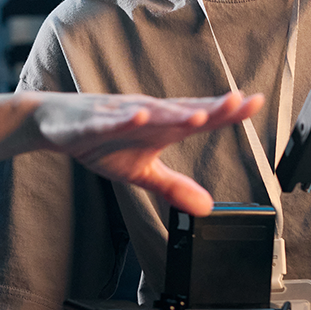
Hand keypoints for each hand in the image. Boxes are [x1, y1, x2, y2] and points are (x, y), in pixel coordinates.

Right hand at [35, 91, 263, 214]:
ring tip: (200, 115)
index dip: (226, 112)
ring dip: (174, 114)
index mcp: (160, 125)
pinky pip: (110, 121)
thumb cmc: (101, 141)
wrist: (55, 124)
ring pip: (150, 114)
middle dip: (210, 108)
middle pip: (182, 111)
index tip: (255, 103)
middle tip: (239, 102)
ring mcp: (119, 115)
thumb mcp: (141, 171)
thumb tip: (207, 208)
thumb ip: (174, 187)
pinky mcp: (92, 122)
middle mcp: (145, 114)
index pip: (198, 117)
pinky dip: (124, 119)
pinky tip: (139, 116)